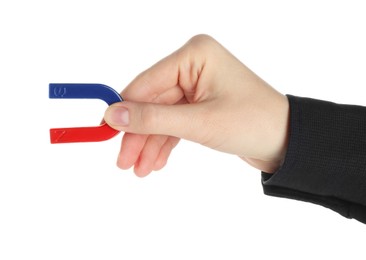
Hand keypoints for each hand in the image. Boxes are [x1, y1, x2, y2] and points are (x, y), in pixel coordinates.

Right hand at [104, 35, 288, 176]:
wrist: (287, 142)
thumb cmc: (254, 122)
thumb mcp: (198, 123)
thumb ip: (153, 119)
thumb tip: (113, 115)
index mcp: (195, 55)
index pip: (147, 83)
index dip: (125, 110)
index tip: (105, 131)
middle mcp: (194, 66)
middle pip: (152, 103)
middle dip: (139, 135)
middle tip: (124, 162)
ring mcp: (197, 86)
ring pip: (162, 117)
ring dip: (150, 144)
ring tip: (140, 170)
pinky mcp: (200, 105)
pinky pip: (175, 123)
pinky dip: (165, 143)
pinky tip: (156, 162)